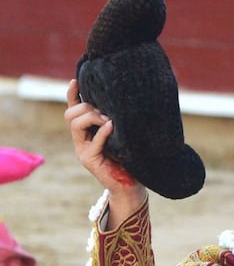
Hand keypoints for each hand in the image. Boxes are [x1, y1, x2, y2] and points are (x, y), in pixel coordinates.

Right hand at [64, 79, 146, 223]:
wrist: (131, 185)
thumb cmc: (129, 158)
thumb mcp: (122, 135)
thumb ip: (116, 121)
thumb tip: (123, 99)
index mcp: (87, 132)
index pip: (73, 109)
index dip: (71, 94)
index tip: (76, 80)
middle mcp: (81, 140)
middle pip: (71, 114)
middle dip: (86, 106)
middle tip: (106, 111)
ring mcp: (83, 150)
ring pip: (76, 124)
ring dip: (92, 116)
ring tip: (109, 119)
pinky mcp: (89, 160)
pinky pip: (93, 142)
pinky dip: (102, 132)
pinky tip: (112, 126)